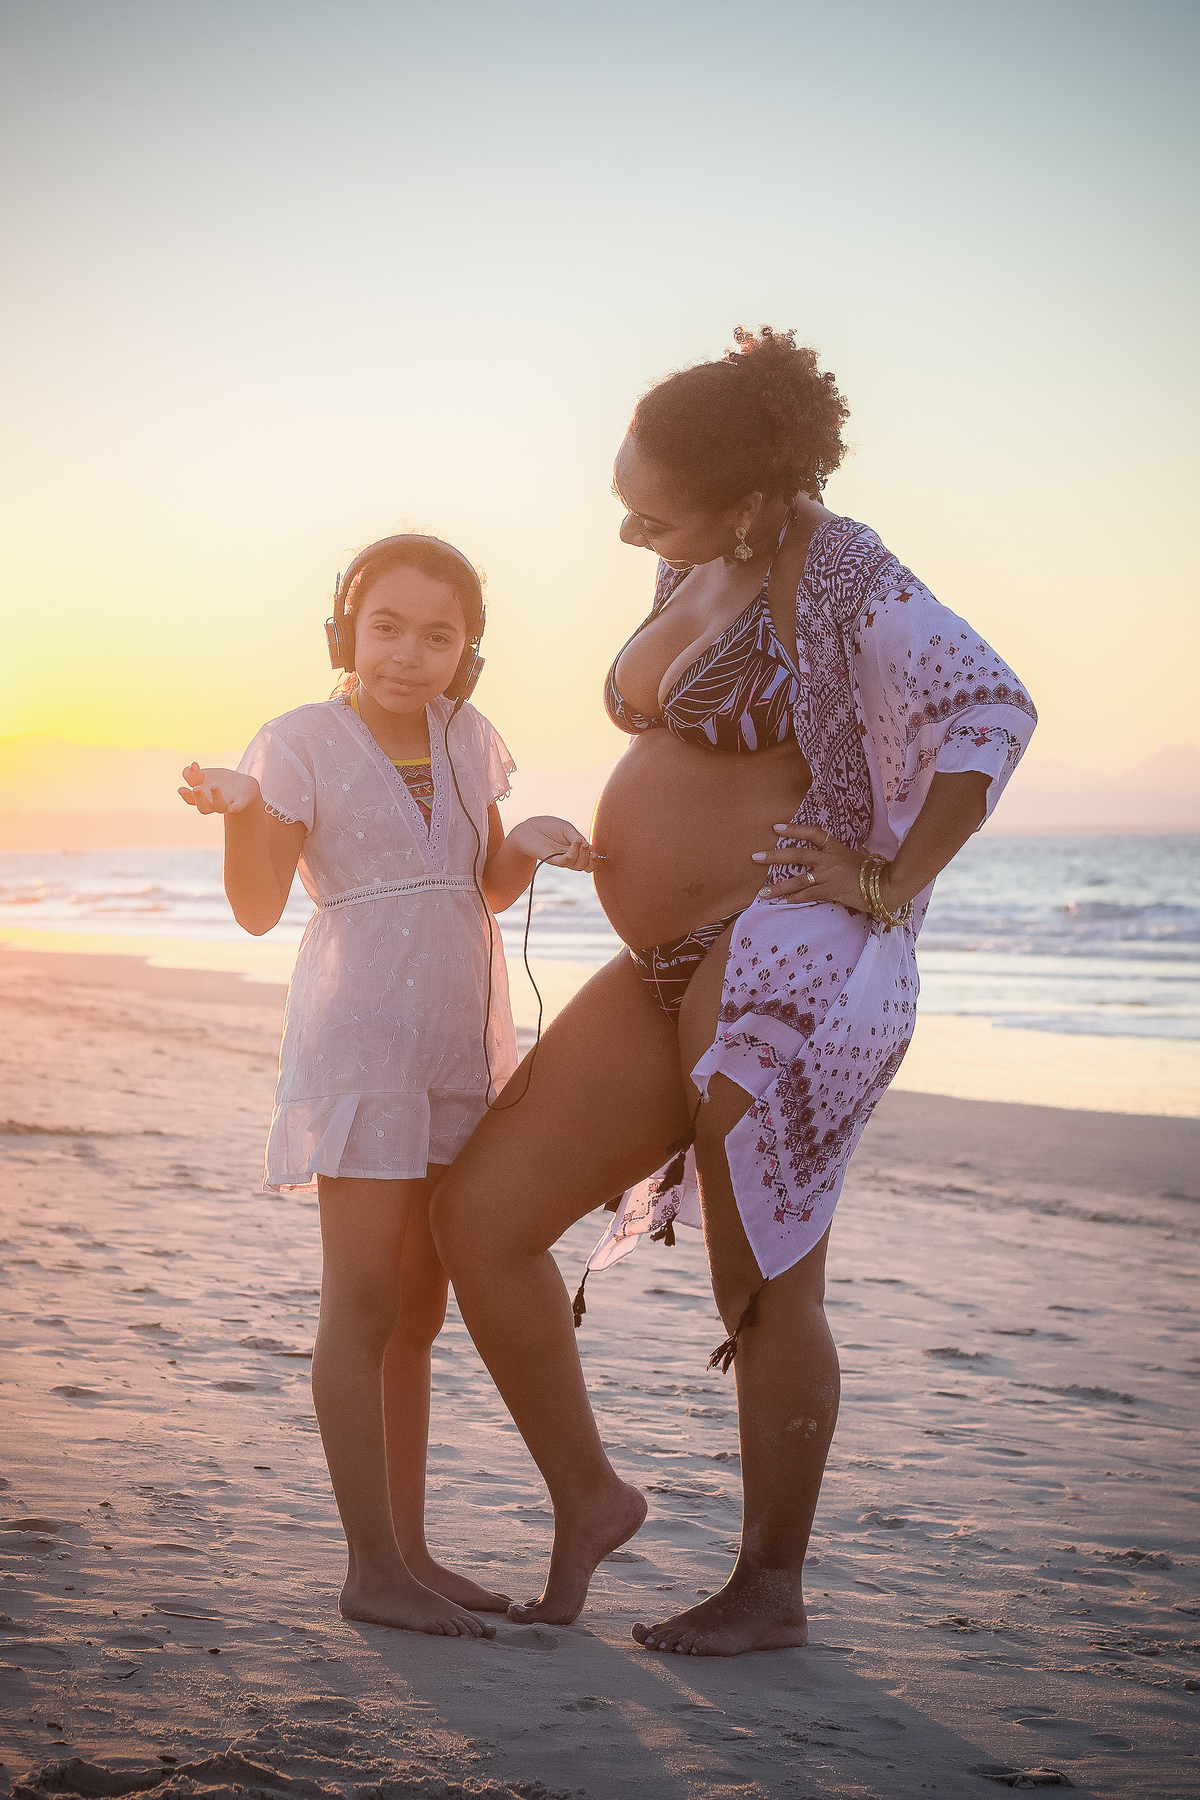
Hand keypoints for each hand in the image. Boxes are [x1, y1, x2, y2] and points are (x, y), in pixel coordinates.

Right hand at [178, 763, 261, 815]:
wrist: (243, 784)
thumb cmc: (219, 781)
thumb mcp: (203, 775)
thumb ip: (192, 773)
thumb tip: (192, 766)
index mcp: (202, 798)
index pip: (191, 800)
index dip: (186, 795)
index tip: (181, 788)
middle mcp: (213, 804)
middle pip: (204, 807)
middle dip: (199, 798)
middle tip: (196, 788)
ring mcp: (227, 804)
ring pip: (220, 806)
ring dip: (216, 797)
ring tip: (214, 785)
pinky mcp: (241, 801)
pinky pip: (238, 807)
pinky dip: (235, 808)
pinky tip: (232, 808)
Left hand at [506, 815, 602, 872]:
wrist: (530, 827)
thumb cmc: (548, 826)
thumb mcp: (566, 829)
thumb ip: (577, 837)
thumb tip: (591, 848)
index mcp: (575, 850)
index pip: (588, 862)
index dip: (594, 860)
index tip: (596, 853)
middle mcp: (569, 857)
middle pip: (584, 866)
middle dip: (590, 859)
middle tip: (588, 848)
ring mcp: (560, 859)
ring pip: (576, 865)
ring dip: (582, 855)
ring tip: (580, 842)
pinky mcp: (551, 859)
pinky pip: (565, 861)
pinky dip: (573, 853)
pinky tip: (575, 843)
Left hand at [751, 824, 876, 910]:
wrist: (887, 885)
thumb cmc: (878, 871)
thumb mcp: (865, 857)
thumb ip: (857, 853)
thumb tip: (861, 851)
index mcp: (837, 848)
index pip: (813, 833)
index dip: (794, 829)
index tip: (776, 828)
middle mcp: (829, 859)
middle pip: (797, 855)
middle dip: (774, 856)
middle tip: (756, 857)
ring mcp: (829, 875)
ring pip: (798, 879)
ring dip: (778, 886)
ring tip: (763, 892)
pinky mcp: (831, 891)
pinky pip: (808, 895)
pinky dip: (794, 899)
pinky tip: (782, 902)